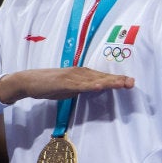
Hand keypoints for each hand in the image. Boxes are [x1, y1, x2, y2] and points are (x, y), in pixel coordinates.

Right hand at [0, 67, 134, 104]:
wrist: (29, 81)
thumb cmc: (50, 85)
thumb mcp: (70, 88)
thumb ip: (82, 88)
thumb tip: (94, 90)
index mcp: (82, 74)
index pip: (103, 77)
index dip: (117, 79)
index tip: (130, 82)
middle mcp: (79, 73)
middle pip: (102, 77)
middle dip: (117, 80)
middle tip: (132, 82)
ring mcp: (72, 77)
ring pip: (94, 80)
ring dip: (108, 82)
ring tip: (122, 84)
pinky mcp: (63, 82)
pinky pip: (79, 85)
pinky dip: (90, 86)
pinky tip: (100, 86)